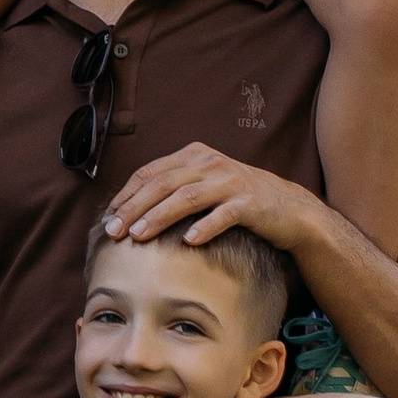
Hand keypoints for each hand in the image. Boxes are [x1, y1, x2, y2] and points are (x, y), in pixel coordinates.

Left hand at [101, 142, 320, 257]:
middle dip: (134, 208)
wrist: (288, 208)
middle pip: (163, 184)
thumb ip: (174, 188)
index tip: (108, 217)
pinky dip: (205, 227)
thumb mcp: (204, 185)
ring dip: (159, 217)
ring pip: (187, 198)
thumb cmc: (238, 200)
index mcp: (194, 155)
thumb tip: (129, 212)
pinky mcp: (250, 202)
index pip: (150, 172)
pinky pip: (223, 215)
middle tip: (114, 231)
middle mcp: (210, 163)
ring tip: (139, 236)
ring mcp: (231, 181)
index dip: (127, 195)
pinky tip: (189, 241)